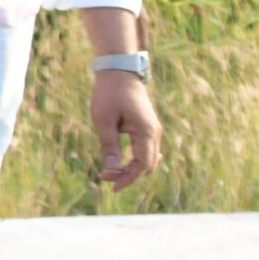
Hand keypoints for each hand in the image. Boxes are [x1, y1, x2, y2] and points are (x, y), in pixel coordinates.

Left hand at [92, 71, 161, 189]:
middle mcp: (154, 132)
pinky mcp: (148, 127)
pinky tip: (124, 165)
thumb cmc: (109, 94)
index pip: (142, 164)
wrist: (120, 72)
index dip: (128, 178)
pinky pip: (146, 150)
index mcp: (146, 131)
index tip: (112, 186)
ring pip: (148, 159)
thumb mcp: (104, 120)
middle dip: (129, 175)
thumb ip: (109, 146)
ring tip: (111, 173)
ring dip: (132, 169)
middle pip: (148, 165)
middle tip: (106, 178)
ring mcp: (153, 130)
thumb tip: (111, 170)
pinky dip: (136, 160)